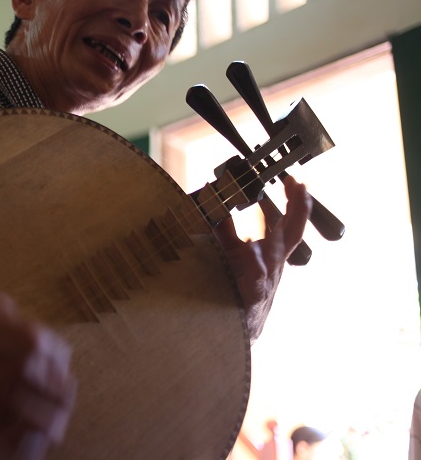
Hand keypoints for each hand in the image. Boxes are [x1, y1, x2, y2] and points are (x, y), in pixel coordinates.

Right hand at [0, 285, 75, 456]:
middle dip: (60, 406)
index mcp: (32, 339)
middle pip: (59, 400)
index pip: (63, 365)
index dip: (61, 374)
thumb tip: (37, 346)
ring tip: (44, 430)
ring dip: (43, 427)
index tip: (59, 381)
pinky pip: (7, 436)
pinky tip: (19, 442)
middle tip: (58, 410)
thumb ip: (25, 329)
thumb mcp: (1, 305)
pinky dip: (16, 441)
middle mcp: (22, 368)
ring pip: (38, 424)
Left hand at [212, 175, 311, 340]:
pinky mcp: (252, 296)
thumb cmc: (233, 288)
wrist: (234, 330)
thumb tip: (213, 198)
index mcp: (271, 253)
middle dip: (297, 210)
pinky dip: (255, 263)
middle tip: (298, 187)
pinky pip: (256, 279)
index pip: (288, 224)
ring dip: (275, 232)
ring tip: (274, 209)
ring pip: (275, 254)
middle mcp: (272, 264)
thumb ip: (224, 228)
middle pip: (291, 234)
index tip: (296, 180)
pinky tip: (252, 250)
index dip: (296, 203)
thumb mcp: (229, 253)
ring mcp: (265, 281)